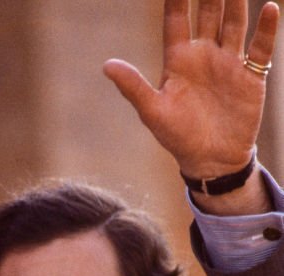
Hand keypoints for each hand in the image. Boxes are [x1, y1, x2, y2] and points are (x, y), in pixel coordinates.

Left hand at [104, 0, 278, 178]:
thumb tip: (107, 65)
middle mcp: (204, 54)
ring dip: (236, 1)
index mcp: (178, 60)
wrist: (210, 161)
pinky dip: (266, 29)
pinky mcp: (251, 75)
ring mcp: (228, 62)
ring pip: (234, 21)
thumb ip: (133, 87)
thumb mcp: (153, 112)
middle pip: (208, 12)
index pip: (176, 18)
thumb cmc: (178, 138)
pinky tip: (269, 9)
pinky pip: (260, 47)